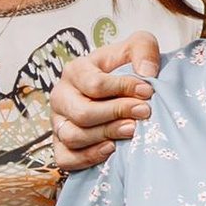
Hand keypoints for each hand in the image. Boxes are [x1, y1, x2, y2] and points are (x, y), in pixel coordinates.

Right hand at [49, 33, 162, 171]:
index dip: (123, 88)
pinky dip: (87, 158)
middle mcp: (61, 96)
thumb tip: (146, 72)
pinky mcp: (59, 144)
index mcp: (75, 71)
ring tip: (132, 130)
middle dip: (116, 114)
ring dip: (105, 135)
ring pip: (73, 136)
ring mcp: (58, 122)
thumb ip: (143, 49)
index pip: (94, 84)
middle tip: (143, 113)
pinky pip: (65, 158)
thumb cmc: (125, 67)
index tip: (148, 91)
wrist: (118, 89)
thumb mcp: (137, 47)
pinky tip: (111, 149)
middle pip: (82, 113)